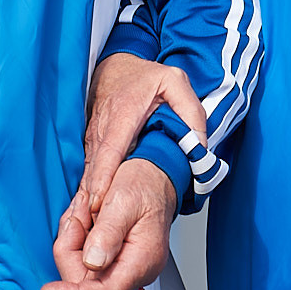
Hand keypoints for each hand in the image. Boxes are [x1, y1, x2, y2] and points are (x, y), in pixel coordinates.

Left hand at [43, 158, 175, 289]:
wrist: (156, 178)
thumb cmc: (145, 186)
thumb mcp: (124, 200)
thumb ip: (107, 233)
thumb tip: (92, 263)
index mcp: (141, 261)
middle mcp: (133, 272)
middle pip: (84, 282)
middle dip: (70, 247)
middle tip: (80, 212)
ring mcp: (123, 268)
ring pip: (79, 269)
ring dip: (73, 237)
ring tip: (87, 208)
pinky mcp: (113, 262)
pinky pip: (82, 259)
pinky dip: (76, 237)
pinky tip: (87, 217)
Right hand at [74, 52, 205, 233]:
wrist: (117, 65)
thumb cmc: (144, 76)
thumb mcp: (176, 82)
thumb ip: (192, 112)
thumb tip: (201, 146)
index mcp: (122, 115)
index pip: (110, 151)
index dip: (104, 178)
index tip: (100, 202)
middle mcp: (103, 127)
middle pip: (95, 168)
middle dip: (93, 197)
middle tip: (96, 224)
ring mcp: (94, 135)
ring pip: (90, 170)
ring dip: (89, 196)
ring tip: (92, 224)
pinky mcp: (92, 142)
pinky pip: (90, 167)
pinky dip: (89, 187)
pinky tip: (91, 208)